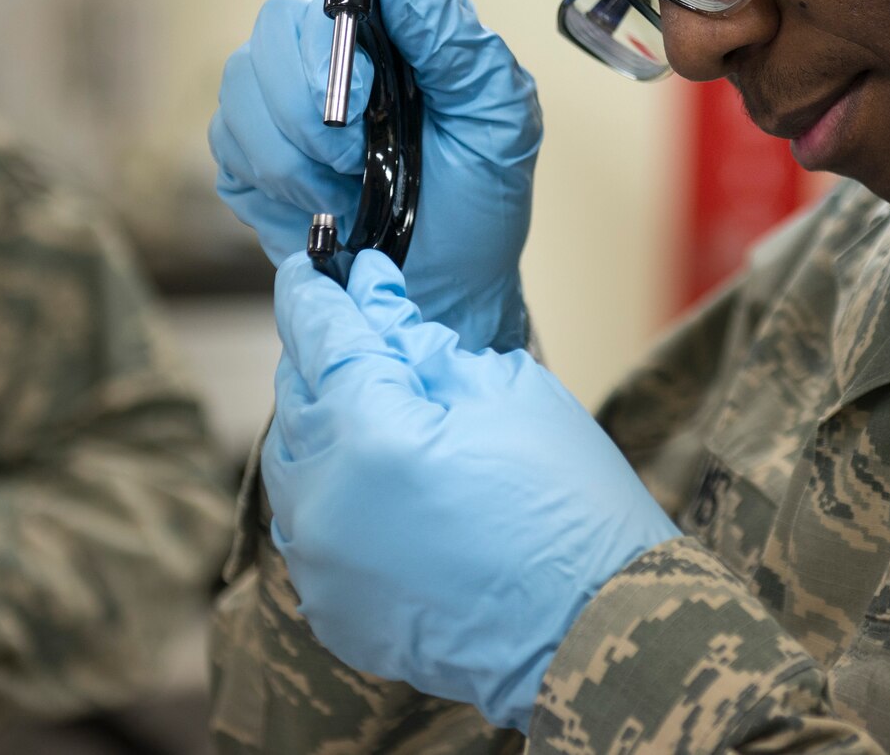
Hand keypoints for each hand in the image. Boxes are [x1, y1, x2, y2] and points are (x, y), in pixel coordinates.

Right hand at [212, 0, 540, 351]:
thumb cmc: (478, 202)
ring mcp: (278, 102)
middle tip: (357, 159)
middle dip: (310, 109)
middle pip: (271, 32)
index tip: (363, 97)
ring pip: (239, 92)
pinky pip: (227, 147)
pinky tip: (320, 209)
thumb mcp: (496, 114)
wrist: (446, 293)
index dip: (334, 43)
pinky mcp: (248, 156)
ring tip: (349, 193)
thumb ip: (451, 35)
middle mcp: (326, 51)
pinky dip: (274, 187)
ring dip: (295, 157)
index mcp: (390, 26)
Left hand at [263, 253, 679, 730]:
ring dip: (324, 425)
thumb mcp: (504, 392)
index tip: (317, 261)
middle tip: (363, 329)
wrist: (597, 628)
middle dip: (324, 356)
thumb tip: (372, 295)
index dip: (315, 290)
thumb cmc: (569, 502)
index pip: (318, 334)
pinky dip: (334, 494)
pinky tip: (383, 485)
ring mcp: (320, 562)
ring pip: (293, 464)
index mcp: (368, 431)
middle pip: (296, 396)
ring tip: (377, 409)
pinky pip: (309, 529)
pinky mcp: (331, 608)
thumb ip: (421, 341)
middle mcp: (324, 498)